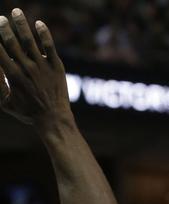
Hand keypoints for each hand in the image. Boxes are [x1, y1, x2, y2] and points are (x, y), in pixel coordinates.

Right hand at [0, 10, 70, 127]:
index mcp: (13, 76)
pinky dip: (44, 33)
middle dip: (4, 28)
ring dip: (21, 24)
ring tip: (16, 11)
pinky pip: (49, 46)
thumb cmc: (29, 113)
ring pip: (29, 40)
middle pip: (12, 42)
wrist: (54, 119)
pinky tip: (39, 23)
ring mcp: (42, 66)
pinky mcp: (56, 66)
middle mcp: (26, 68)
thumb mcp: (7, 103)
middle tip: (0, 19)